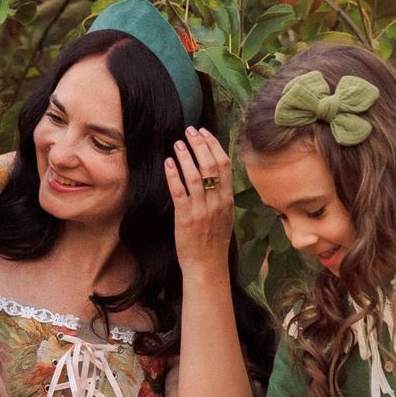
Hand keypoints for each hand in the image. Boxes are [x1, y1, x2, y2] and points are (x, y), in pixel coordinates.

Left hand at [164, 128, 234, 275]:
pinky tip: (168, 164)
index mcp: (228, 199)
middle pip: (210, 165)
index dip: (213, 145)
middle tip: (189, 130)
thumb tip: (214, 173)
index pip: (224, 164)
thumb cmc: (214, 242)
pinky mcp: (186, 218)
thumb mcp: (225, 216)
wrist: (208, 266)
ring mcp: (202, 210)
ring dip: (185, 156)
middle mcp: (217, 202)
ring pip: (195, 176)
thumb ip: (221, 195)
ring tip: (177, 143)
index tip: (204, 132)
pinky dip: (173, 175)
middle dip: (199, 144)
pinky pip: (179, 192)